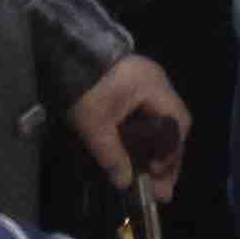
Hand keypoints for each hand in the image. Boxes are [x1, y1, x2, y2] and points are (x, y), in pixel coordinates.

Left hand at [67, 55, 189, 200]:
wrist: (62, 53)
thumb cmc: (85, 88)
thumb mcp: (95, 126)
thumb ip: (112, 156)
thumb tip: (125, 183)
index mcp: (154, 87)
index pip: (177, 124)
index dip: (171, 153)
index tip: (156, 175)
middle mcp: (156, 80)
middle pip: (172, 123)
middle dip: (166, 156)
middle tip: (159, 184)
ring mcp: (143, 78)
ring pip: (159, 118)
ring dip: (155, 146)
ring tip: (148, 173)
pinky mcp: (128, 81)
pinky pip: (146, 111)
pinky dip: (145, 133)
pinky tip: (135, 150)